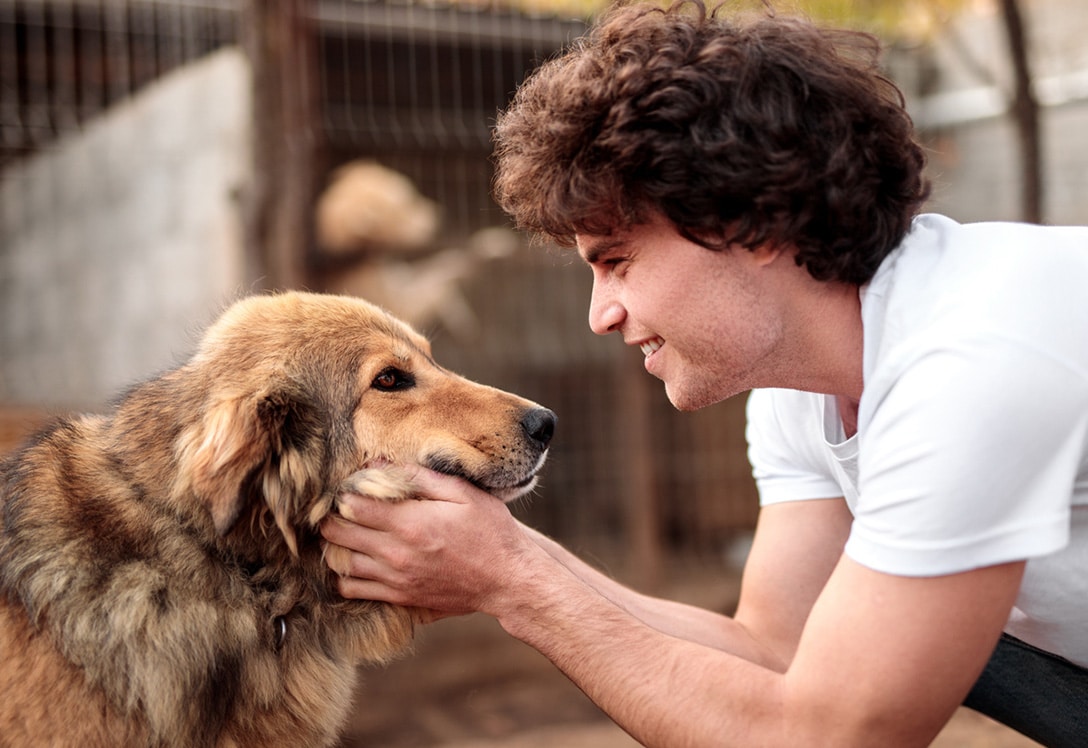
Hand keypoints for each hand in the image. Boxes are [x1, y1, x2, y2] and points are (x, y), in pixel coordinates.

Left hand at [320, 465, 542, 617]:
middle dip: (331, 518)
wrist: (508, 579)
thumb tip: (380, 465)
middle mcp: (396, 553)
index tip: (348, 486)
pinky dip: (344, 577)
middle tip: (338, 508)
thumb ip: (420, 477)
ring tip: (344, 533)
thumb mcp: (463, 492)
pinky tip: (355, 561)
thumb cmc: (490, 530)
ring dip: (335, 546)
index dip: (342, 493)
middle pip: (338, 534)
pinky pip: (353, 590)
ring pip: (340, 563)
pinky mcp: (400, 597)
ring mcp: (396, 579)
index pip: (351, 506)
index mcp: (410, 523)